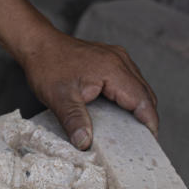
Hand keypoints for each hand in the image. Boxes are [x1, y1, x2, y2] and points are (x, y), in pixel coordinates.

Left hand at [21, 31, 158, 149]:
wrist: (38, 45)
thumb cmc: (47, 66)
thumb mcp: (58, 98)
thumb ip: (74, 120)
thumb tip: (84, 143)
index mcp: (114, 70)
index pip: (143, 100)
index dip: (149, 123)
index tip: (150, 143)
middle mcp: (121, 61)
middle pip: (145, 95)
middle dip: (146, 118)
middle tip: (141, 142)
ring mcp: (117, 59)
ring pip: (138, 88)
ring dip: (138, 108)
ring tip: (131, 131)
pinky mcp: (111, 60)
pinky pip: (128, 82)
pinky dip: (128, 99)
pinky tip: (118, 113)